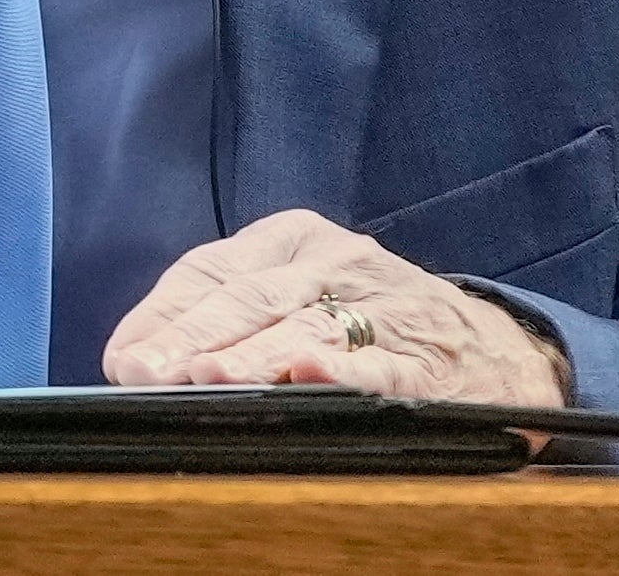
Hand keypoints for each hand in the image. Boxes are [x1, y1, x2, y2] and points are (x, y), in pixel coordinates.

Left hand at [102, 211, 569, 405]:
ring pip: (302, 328)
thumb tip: (136, 363)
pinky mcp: (423, 359)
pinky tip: (307, 378)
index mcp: (293, 239)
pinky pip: (376, 367)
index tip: (120, 360)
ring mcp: (382, 306)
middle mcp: (335, 259)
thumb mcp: (301, 295)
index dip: (162, 318)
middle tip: (145, 375)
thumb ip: (228, 320)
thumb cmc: (372, 324)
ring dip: (251, 357)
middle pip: (247, 298)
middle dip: (190, 340)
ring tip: (207, 379)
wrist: (497, 350)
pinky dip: (340, 373)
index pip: (210, 271)